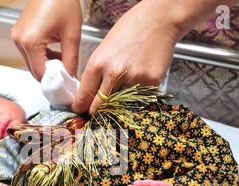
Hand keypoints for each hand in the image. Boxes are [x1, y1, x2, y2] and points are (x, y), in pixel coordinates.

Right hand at [11, 0, 81, 80]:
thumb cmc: (62, 2)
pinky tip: (55, 53)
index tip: (66, 86)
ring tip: (63, 61)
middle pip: (34, 70)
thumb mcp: (72, 35)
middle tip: (67, 75)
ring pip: (32, 63)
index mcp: (30, 42)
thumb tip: (71, 78)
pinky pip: (29, 54)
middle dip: (51, 75)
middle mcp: (19, 40)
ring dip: (46, 66)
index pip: (40, 74)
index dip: (54, 82)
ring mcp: (17, 37)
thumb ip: (71, 60)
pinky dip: (42, 58)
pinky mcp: (19, 33)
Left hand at [71, 0, 183, 114]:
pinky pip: (140, 99)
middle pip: (100, 106)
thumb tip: (89, 95)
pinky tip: (140, 78)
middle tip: (98, 111)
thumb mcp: (104, 49)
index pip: (84, 96)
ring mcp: (133, 79)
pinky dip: (138, 94)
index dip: (81, 106)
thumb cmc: (130, 31)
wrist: (158, 21)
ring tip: (125, 83)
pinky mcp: (151, 83)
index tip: (80, 110)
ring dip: (120, 101)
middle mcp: (114, 73)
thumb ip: (97, 72)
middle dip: (97, 111)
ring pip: (120, 104)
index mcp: (98, 63)